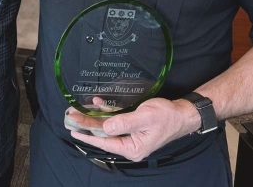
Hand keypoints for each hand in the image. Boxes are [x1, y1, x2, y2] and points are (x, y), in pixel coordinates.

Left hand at [68, 97, 200, 161]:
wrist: (182, 113)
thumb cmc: (166, 117)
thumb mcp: (144, 118)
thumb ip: (124, 123)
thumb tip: (105, 127)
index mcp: (132, 148)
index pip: (105, 142)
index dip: (88, 135)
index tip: (73, 130)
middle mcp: (129, 144)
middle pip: (103, 134)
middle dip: (87, 125)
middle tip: (70, 117)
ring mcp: (130, 135)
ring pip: (107, 126)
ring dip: (94, 118)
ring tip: (77, 111)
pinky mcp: (132, 126)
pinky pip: (115, 120)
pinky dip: (106, 112)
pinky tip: (97, 103)